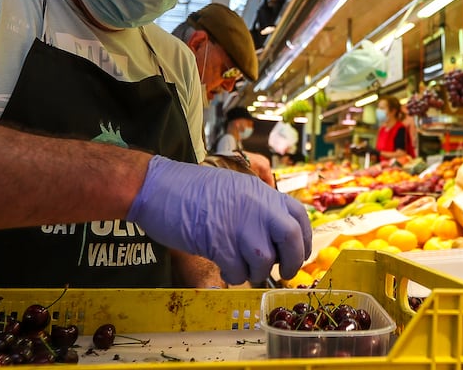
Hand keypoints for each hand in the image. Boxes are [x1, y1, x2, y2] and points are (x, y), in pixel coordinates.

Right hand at [127, 155, 311, 284]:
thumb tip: (277, 239)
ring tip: (243, 267)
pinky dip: (234, 275)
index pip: (300, 217)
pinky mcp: (219, 242)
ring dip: (257, 271)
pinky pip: (238, 270)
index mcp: (263, 192)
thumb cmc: (194, 190)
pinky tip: (224, 267)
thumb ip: (259, 209)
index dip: (304, 241)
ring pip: (265, 260)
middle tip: (283, 272)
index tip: (298, 254)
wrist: (159, 187)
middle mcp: (257, 206)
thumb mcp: (237, 190)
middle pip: (292, 239)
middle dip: (292, 262)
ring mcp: (239, 223)